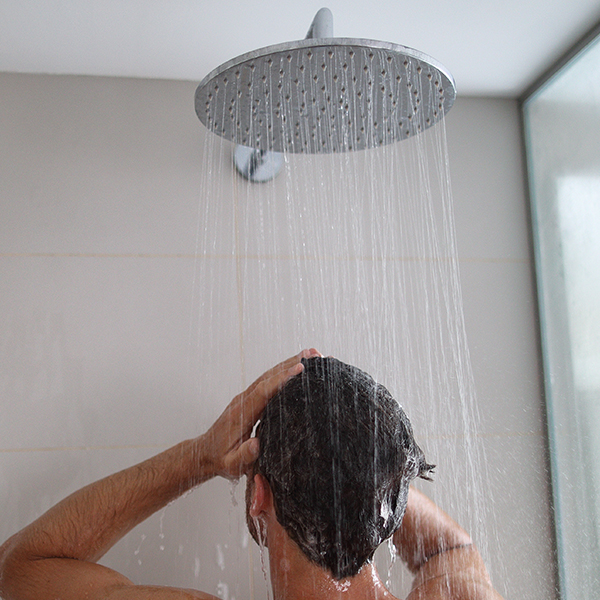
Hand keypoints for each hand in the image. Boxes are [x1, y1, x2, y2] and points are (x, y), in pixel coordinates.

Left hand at [201, 349, 320, 479]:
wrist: (205, 453)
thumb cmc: (221, 459)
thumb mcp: (231, 464)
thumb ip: (244, 456)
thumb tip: (257, 445)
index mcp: (241, 413)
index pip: (264, 391)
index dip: (282, 379)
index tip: (300, 369)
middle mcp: (243, 400)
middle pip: (269, 376)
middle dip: (291, 364)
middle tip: (314, 354)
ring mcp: (246, 397)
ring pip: (269, 376)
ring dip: (289, 364)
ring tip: (311, 354)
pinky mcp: (250, 398)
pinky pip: (268, 381)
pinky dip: (282, 371)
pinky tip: (296, 367)